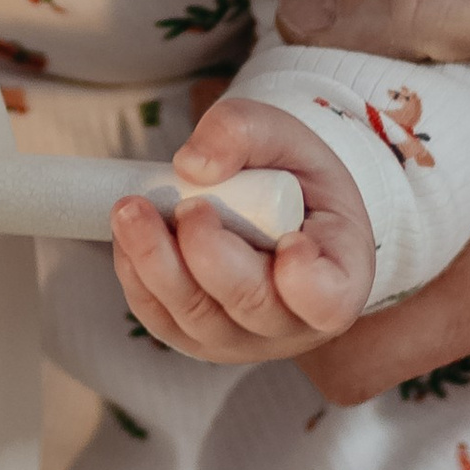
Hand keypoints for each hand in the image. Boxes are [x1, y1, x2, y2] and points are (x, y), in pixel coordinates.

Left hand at [109, 99, 375, 363]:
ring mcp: (245, 338)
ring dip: (156, 263)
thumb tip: (192, 166)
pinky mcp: (198, 337)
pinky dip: (138, 277)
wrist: (271, 204)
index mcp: (338, 274)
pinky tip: (130, 235)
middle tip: (187, 205)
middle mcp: (295, 321)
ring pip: (197, 317)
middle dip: (208, 254)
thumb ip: (243, 132)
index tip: (290, 241)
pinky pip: (162, 320)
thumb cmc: (288, 175)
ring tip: (132, 210)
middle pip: (249, 304)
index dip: (305, 280)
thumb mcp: (282, 134)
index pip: (327, 299)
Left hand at [274, 0, 469, 399]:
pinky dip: (414, 183)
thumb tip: (296, 19)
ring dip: (353, 200)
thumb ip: (412, 3)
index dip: (265, 284)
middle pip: (368, 313)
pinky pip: (466, 234)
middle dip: (293, 236)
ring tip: (304, 95)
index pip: (343, 355)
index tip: (225, 187)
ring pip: (415, 270)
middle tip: (245, 125)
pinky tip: (393, 90)